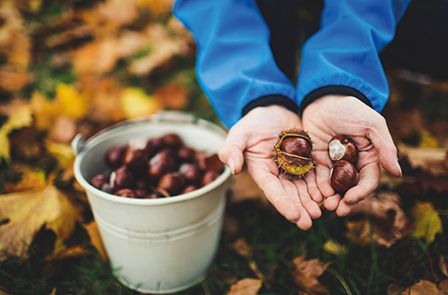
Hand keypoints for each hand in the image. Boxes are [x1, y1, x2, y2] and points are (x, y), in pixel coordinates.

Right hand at [219, 105, 321, 229]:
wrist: (275, 108)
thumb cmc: (254, 121)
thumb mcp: (240, 132)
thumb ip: (232, 149)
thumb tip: (233, 168)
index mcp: (263, 172)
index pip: (273, 191)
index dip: (283, 204)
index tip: (294, 216)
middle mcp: (279, 174)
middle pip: (290, 195)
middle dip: (300, 209)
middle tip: (310, 222)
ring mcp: (295, 168)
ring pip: (305, 188)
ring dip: (312, 201)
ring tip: (322, 211)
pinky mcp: (308, 161)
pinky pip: (317, 175)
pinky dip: (322, 185)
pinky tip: (330, 194)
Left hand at [302, 95, 401, 215]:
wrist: (324, 98)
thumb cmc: (351, 109)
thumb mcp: (371, 125)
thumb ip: (385, 147)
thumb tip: (397, 173)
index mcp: (369, 158)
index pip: (367, 180)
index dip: (361, 192)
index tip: (351, 199)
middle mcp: (352, 164)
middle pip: (350, 188)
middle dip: (345, 201)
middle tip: (336, 211)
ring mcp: (333, 164)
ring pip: (333, 187)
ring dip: (330, 198)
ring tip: (324, 206)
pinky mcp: (317, 160)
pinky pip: (317, 177)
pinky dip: (316, 188)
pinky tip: (313, 195)